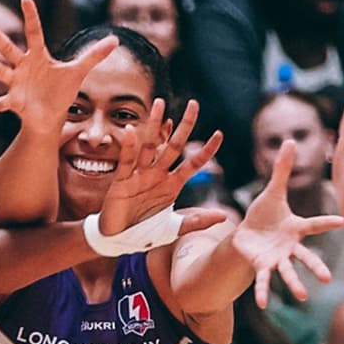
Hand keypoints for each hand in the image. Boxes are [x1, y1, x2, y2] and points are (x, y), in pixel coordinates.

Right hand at [0, 0, 117, 134]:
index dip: (31, 16)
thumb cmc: (61, 90)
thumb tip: (115, 39)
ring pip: (0, 72)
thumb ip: (94, 55)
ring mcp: (17, 84)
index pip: (35, 32)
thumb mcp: (78, 71)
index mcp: (38, 57)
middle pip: (10, 50)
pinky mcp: (14, 102)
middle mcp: (24, 67)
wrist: (51, 115)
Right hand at [99, 99, 225, 234]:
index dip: (206, 151)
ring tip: (159, 103)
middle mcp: (157, 175)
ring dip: (154, 125)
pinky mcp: (122, 181)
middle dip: (185, 126)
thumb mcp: (175, 228)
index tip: (220, 134)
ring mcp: (140, 176)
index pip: (193, 164)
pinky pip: (126, 161)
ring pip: (149, 146)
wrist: (119, 240)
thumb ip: (197, 221)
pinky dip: (128, 147)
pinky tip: (130, 130)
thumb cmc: (145, 232)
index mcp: (172, 185)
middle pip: (174, 146)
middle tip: (194, 104)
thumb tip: (224, 216)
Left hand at [232, 140, 343, 307]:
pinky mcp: (261, 267)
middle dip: (316, 266)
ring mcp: (277, 259)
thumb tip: (289, 140)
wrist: (246, 233)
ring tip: (304, 297)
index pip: (314, 224)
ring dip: (295, 284)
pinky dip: (263, 292)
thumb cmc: (263, 213)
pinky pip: (264, 281)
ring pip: (288, 273)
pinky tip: (263, 305)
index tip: (342, 221)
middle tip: (328, 278)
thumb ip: (281, 169)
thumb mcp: (271, 191)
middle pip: (305, 257)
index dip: (327, 222)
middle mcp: (289, 247)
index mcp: (295, 228)